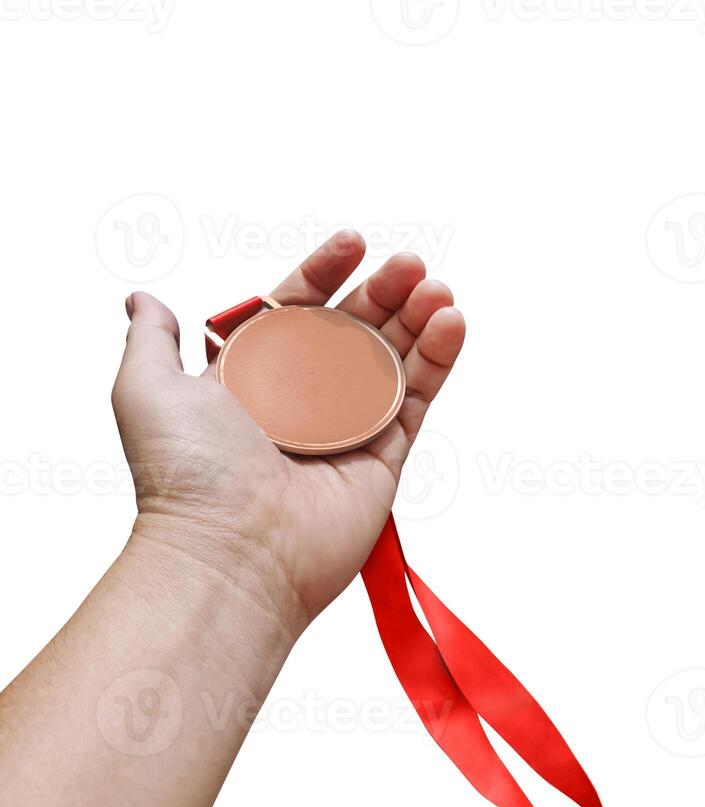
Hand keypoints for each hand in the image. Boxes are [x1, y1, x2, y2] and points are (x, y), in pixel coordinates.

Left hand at [112, 231, 464, 639]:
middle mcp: (301, 403)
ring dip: (418, 320)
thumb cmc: (185, 473)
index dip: (324, 274)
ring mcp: (345, 431)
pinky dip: (437, 362)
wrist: (230, 553)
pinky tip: (450, 323)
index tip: (353, 243)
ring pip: (392, 362)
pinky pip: (415, 403)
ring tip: (436, 290)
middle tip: (410, 265)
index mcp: (252, 379)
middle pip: (352, 331)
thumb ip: (152, 338)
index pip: (296, 311)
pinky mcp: (382, 461)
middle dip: (382, 293)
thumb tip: (143, 297)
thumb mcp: (147, 388)